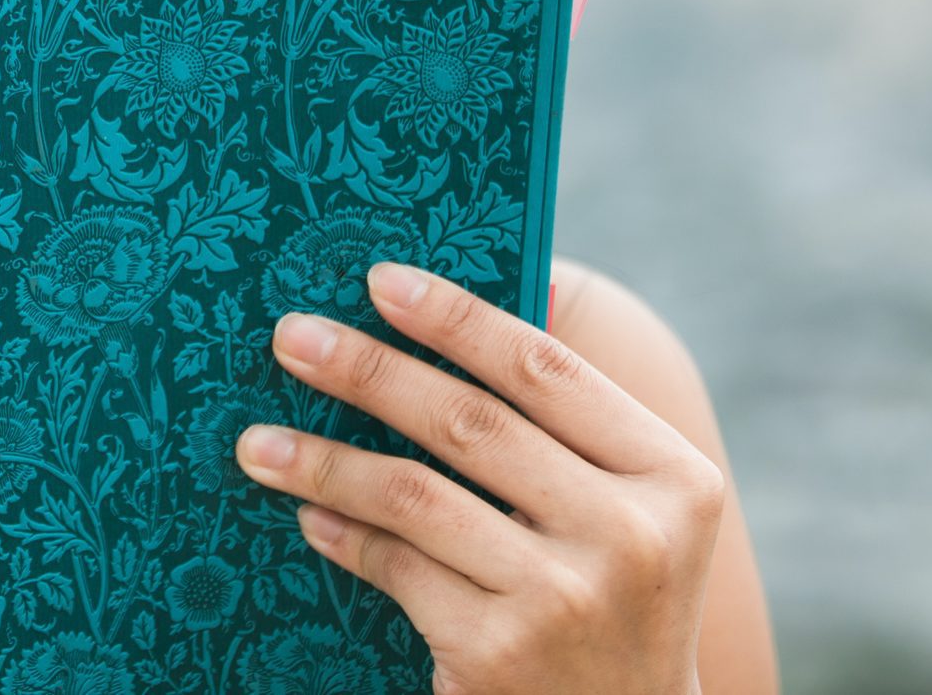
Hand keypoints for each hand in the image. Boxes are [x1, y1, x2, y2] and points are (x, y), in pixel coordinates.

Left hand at [234, 260, 722, 694]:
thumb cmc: (612, 598)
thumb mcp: (630, 511)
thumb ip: (572, 417)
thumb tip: (509, 287)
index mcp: (673, 477)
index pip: (546, 369)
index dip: (457, 317)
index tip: (379, 278)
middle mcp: (630, 535)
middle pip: (469, 423)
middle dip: (367, 371)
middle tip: (291, 336)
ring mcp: (565, 598)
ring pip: (415, 495)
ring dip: (324, 460)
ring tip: (258, 441)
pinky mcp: (501, 652)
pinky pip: (396, 566)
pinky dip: (342, 532)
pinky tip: (307, 512)